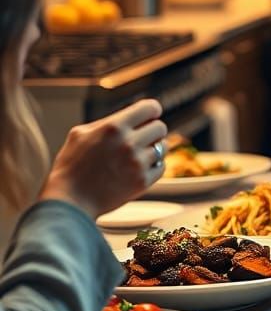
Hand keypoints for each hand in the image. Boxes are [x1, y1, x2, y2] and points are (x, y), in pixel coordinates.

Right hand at [39, 99, 166, 219]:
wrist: (69, 202)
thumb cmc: (71, 167)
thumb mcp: (80, 134)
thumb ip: (107, 121)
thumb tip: (131, 115)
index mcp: (113, 127)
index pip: (150, 107)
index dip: (152, 111)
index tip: (149, 116)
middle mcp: (129, 143)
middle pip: (160, 127)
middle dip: (152, 131)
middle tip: (140, 139)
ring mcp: (137, 163)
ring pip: (162, 147)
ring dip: (153, 150)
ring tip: (136, 156)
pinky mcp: (143, 181)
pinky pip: (161, 166)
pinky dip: (153, 167)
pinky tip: (137, 169)